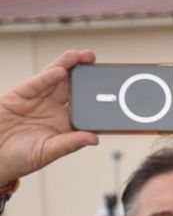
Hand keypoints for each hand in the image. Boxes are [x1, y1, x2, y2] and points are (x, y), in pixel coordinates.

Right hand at [0, 49, 98, 185]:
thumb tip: (94, 139)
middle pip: (71, 87)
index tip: (110, 88)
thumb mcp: (48, 152)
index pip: (83, 106)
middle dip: (83, 74)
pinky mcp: (19, 96)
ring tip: (81, 56)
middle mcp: (52, 109)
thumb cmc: (19, 159)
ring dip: (67, 66)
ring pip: (54, 80)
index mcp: (64, 124)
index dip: (95, 96)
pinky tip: (60, 71)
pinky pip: (35, 84)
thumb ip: (69, 144)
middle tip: (95, 61)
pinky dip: (47, 78)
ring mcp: (36, 100)